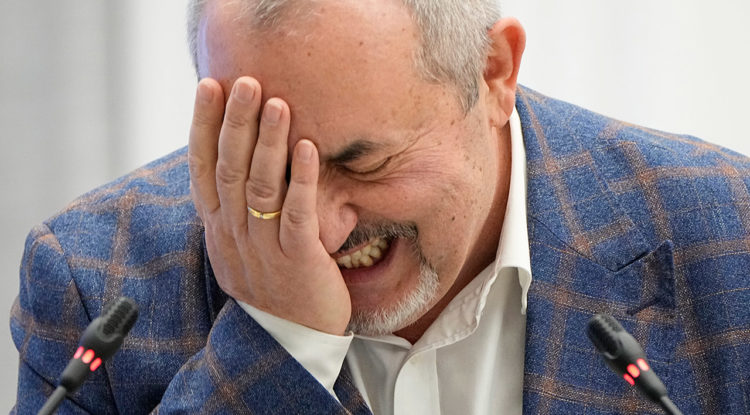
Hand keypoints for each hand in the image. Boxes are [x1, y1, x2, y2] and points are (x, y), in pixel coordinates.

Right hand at [188, 76, 350, 334]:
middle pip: (230, 169)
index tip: (209, 86)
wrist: (289, 343)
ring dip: (269, 142)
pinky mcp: (299, 260)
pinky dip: (302, 179)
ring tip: (278, 103)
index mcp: (219, 229)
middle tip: (247, 81)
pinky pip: (298, 215)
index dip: (204, 126)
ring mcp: (265, 248)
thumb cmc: (271, 286)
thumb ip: (234, 209)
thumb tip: (233, 162)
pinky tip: (308, 147)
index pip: (203, 169)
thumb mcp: (239, 248)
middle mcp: (235, 235)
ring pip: (261, 187)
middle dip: (236, 123)